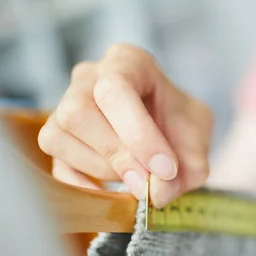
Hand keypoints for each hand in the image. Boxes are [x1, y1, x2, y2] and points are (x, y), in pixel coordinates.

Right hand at [38, 44, 212, 207]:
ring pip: (58, 136)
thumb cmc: (181, 125)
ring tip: (137, 179)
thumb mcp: (199, 139)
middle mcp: (89, 77)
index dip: (138, 134)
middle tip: (149, 181)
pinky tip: (115, 194)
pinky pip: (57, 166)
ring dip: (102, 169)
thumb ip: (188, 165)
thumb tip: (155, 192)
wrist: (171, 133)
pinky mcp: (56, 140)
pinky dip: (86, 188)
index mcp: (128, 62)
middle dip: (117, 154)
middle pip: (78, 112)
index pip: (115, 88)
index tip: (166, 168)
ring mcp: (64, 106)